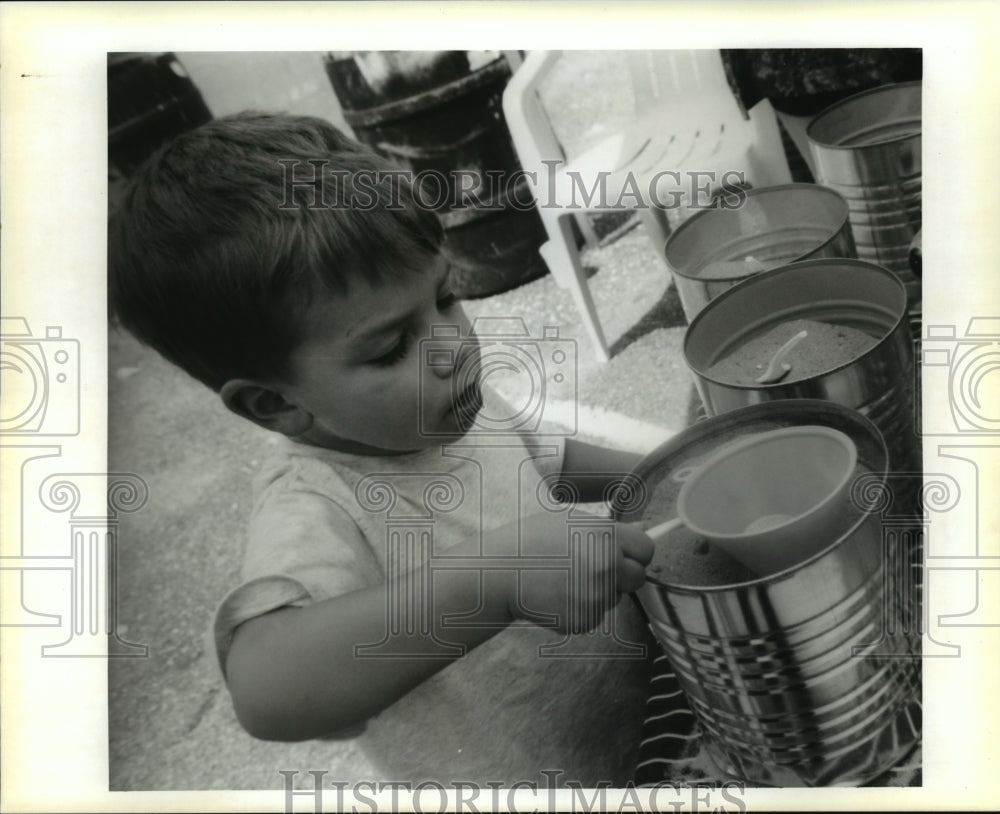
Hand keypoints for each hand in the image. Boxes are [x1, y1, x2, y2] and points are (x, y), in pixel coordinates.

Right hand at [487, 513, 652, 634]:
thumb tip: (645, 528)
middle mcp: (608, 567)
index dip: (634, 551)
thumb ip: (612, 528)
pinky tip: (559, 595)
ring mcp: (597, 597)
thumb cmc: (532, 539)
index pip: (647, 549)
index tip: (620, 551)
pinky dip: (583, 608)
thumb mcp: (571, 521)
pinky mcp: (584, 620)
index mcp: (607, 537)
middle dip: (622, 574)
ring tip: (566, 577)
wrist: (500, 572)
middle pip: (638, 577)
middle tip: (592, 566)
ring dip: (600, 591)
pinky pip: (595, 615)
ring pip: (614, 597)